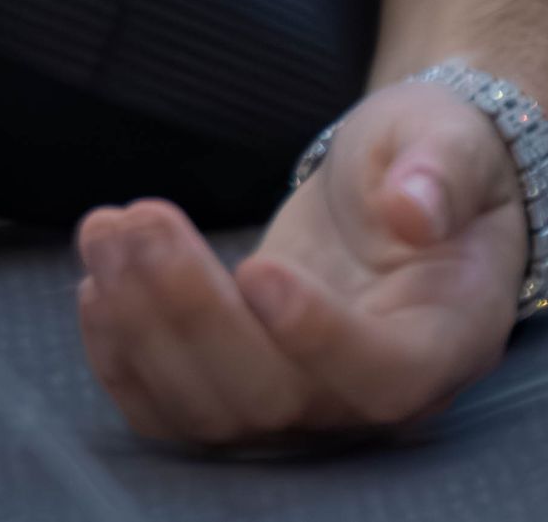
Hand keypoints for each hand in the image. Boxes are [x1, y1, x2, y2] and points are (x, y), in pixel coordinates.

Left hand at [75, 77, 527, 446]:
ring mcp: (301, 404)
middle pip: (274, 397)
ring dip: (144, 325)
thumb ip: (441, 170)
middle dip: (193, 313)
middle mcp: (369, 396)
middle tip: (142, 220)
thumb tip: (416, 209)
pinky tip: (96, 285)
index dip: (317, 337)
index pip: (382, 373)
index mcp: (444, 339)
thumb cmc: (437, 158)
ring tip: (105, 230)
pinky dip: (126, 359)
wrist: (402, 188)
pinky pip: (175, 409)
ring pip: (212, 409)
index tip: (256, 268)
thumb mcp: (451, 138)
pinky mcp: (244, 390)